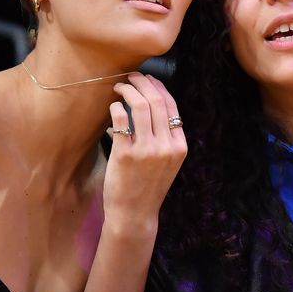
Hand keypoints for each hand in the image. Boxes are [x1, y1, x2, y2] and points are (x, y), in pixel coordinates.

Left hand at [102, 75, 186, 233]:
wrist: (135, 214)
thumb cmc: (148, 187)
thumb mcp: (167, 163)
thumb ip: (165, 138)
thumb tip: (152, 105)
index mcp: (179, 146)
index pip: (171, 106)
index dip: (158, 87)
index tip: (148, 79)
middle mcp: (166, 146)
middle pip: (156, 101)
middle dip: (143, 82)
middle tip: (131, 77)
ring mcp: (146, 150)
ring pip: (139, 106)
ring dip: (128, 90)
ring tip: (119, 87)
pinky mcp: (125, 153)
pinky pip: (121, 119)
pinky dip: (116, 107)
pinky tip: (113, 106)